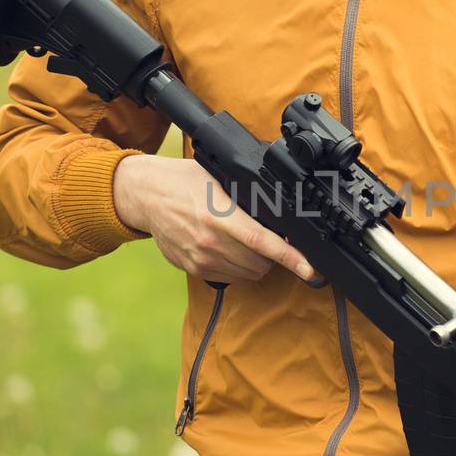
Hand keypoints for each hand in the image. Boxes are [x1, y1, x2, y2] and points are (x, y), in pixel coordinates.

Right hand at [112, 154, 318, 285]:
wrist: (145, 194)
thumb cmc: (184, 181)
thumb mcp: (219, 178)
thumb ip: (247, 195)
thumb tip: (282, 207)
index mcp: (218, 216)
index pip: (261, 241)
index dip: (290, 257)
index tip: (310, 268)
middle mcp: (209, 242)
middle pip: (260, 262)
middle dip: (276, 255)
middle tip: (274, 239)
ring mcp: (200, 259)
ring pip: (248, 273)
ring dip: (259, 263)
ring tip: (250, 242)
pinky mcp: (194, 269)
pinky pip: (231, 277)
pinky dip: (240, 268)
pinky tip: (233, 249)